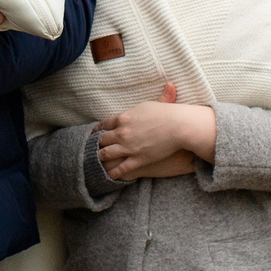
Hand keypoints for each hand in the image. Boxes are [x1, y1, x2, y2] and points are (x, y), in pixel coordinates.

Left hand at [97, 83, 217, 180]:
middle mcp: (122, 133)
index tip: (94, 134)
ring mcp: (128, 147)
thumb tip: (153, 94)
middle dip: (96, 144)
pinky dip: (112, 173)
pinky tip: (109, 175)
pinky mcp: (137, 160)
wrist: (179, 127)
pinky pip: (120, 169)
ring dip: (100, 158)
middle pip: (102, 139)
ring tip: (96, 162)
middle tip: (91, 148)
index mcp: (123, 118)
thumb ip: (140, 106)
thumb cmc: (168, 113)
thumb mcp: (151, 104)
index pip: (104, 124)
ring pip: (106, 154)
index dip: (98, 130)